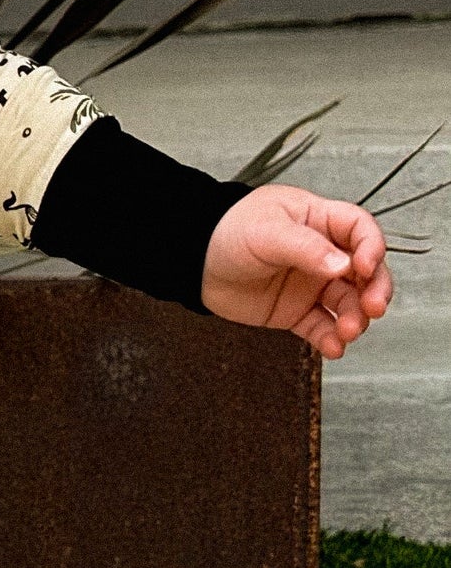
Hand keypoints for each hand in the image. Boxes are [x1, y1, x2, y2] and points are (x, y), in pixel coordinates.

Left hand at [201, 185, 390, 358]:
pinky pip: (321, 327)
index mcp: (318, 220)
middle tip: (373, 308)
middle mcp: (321, 253)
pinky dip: (330, 339)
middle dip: (374, 291)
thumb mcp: (267, 231)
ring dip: (354, 319)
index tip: (366, 267)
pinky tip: (332, 347)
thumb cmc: (226, 231)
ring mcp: (311, 284)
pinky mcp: (296, 311)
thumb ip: (306, 248)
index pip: (360, 230)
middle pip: (365, 272)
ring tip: (347, 331)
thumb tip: (341, 264)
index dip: (371, 248)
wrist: (192, 262)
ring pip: (348, 303)